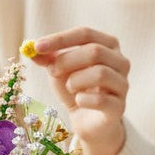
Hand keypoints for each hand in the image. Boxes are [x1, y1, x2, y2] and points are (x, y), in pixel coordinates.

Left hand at [29, 27, 128, 154]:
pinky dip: (82, 100)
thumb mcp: (58, 70)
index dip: (60, 39)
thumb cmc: (75, 88)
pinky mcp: (119, 107)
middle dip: (67, 61)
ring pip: (100, 73)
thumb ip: (47, 58)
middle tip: (51, 71)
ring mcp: (123, 84)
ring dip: (75, 81)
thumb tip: (31, 49)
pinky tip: (79, 102)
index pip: (85, 34)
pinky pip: (100, 100)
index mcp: (108, 45)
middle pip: (95, 51)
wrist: (87, 120)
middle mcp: (121, 61)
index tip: (37, 46)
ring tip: (70, 88)